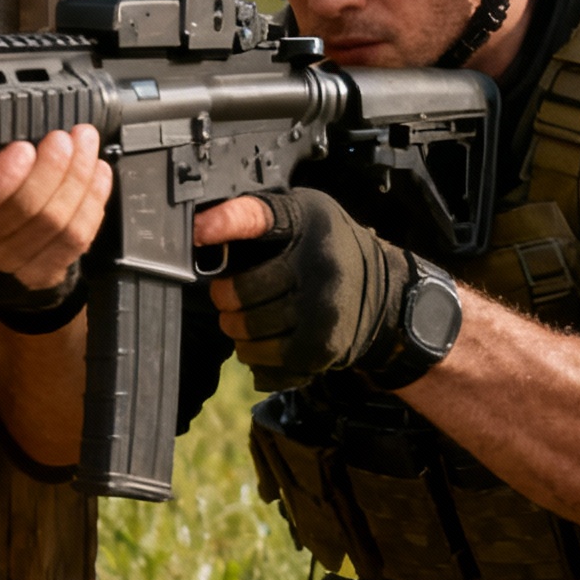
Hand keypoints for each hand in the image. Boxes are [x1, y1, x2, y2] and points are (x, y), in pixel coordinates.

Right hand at [0, 125, 113, 308]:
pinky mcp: (41, 275)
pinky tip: (98, 173)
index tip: (23, 149)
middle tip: (64, 137)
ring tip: (84, 144)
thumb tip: (7, 122)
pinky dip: (93, 201)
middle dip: (51, 169)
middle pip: (22, 213)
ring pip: (55, 225)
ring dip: (77, 178)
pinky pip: (76, 240)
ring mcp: (8, 268)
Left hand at [202, 188, 413, 387]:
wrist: (383, 292)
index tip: (197, 229)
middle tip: (231, 295)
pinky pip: (264, 366)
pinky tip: (268, 341)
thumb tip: (196, 228)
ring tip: (248, 319)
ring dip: (237, 331)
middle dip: (225, 297)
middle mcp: (318, 269)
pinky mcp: (322, 351)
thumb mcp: (298, 212)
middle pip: (240, 293)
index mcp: (306, 223)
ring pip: (246, 335)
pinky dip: (256, 358)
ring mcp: (323, 314)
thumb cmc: (323, 247)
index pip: (260, 218)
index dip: (225, 222)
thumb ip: (252, 215)